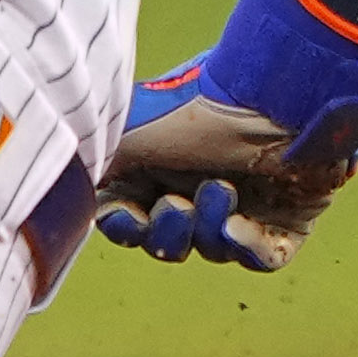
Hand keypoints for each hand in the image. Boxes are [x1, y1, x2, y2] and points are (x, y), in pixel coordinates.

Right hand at [97, 85, 348, 273]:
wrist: (274, 98)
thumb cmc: (198, 110)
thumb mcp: (128, 134)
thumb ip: (95, 166)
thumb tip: (73, 190)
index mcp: (158, 163)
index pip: (129, 215)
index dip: (124, 225)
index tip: (129, 215)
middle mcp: (198, 184)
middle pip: (167, 240)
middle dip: (167, 232)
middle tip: (177, 206)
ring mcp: (244, 204)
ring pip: (212, 249)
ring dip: (209, 228)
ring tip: (223, 188)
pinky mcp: (285, 220)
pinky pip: (259, 258)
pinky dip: (246, 247)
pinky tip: (240, 226)